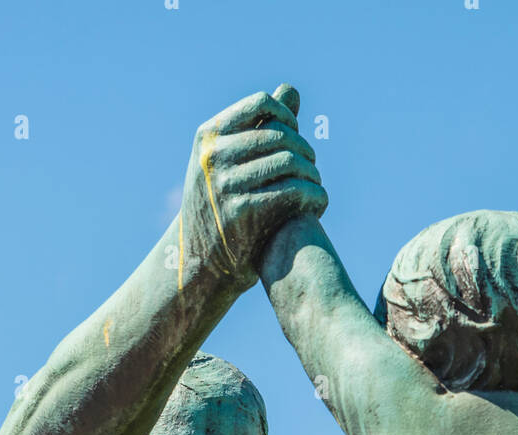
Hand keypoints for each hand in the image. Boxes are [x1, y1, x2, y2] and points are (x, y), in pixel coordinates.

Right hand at [178, 84, 326, 291]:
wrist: (199, 261)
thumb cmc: (220, 206)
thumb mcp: (227, 161)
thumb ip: (260, 126)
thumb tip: (291, 90)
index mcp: (209, 136)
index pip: (261, 104)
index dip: (287, 117)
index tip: (296, 138)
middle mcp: (214, 156)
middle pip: (280, 135)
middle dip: (304, 151)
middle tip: (313, 168)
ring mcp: (225, 184)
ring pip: (289, 161)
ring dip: (313, 174)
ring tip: (316, 186)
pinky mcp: (242, 212)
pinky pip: (293, 192)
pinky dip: (314, 196)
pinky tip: (318, 205)